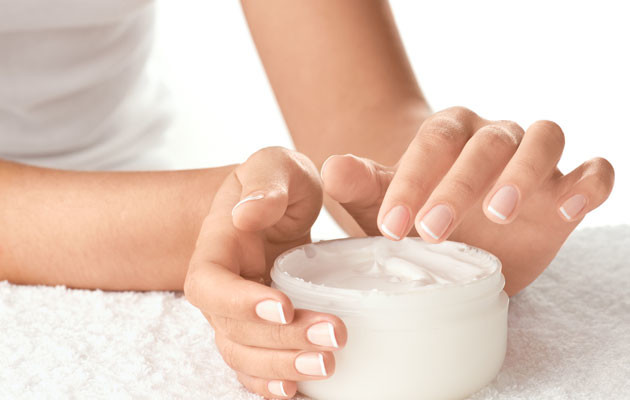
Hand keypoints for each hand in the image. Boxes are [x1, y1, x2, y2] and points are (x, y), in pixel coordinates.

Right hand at [185, 147, 346, 398]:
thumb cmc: (273, 181)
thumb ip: (265, 183)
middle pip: (232, 330)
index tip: (283, 304)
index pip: (210, 285)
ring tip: (327, 365)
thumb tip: (248, 213)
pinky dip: (272, 382)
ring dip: (282, 366)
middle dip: (280, 340)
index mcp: (216, 248)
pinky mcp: (258, 328)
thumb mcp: (273, 166)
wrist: (271, 202)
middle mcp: (221, 288)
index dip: (240, 302)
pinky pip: (255, 364)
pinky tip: (299, 391)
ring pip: (244, 355)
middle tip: (332, 335)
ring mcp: (237, 312)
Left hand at [321, 107, 614, 294]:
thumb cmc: (418, 216)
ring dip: (524, 172)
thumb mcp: (386, 205)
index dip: (413, 180)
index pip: (434, 141)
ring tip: (499, 214)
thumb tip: (331, 169)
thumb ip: (362, 185)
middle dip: (460, 184)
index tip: (392, 227)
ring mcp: (534, 159)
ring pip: (544, 140)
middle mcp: (494, 137)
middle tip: (433, 231)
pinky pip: (594, 172)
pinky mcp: (567, 188)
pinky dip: (587, 185)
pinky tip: (567, 211)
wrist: (457, 237)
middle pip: (487, 142)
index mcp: (449, 134)